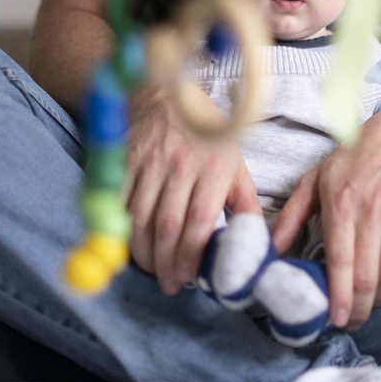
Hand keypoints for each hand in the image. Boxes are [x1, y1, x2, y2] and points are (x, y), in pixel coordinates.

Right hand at [124, 86, 260, 293]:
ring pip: (141, 220)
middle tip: (170, 284)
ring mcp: (150, 163)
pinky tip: (133, 247)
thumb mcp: (237, 165)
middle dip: (166, 264)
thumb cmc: (208, 136)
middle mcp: (181, 165)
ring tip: (153, 271)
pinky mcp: (126, 162)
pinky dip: (123, 232)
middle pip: (168, 227)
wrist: (169, 97)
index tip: (189, 279)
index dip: (191, 256)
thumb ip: (246, 205)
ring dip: (144, 254)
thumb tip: (260, 244)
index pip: (199, 222)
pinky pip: (120, 205)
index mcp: (214, 168)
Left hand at [272, 106, 380, 328]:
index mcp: (341, 201)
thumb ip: (292, 214)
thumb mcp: (317, 176)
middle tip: (350, 320)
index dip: (338, 298)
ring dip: (379, 299)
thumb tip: (273, 248)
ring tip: (367, 304)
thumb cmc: (358, 154)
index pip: (340, 262)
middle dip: (358, 309)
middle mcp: (373, 211)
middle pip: (367, 278)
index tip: (334, 320)